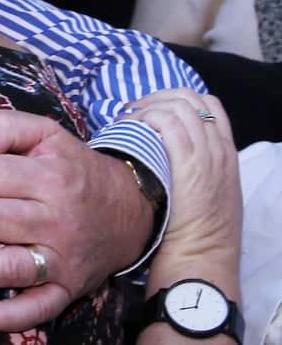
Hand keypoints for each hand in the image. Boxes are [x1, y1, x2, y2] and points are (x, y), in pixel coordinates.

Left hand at [0, 109, 150, 330]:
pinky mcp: (67, 288)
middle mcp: (55, 219)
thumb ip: (5, 127)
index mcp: (47, 176)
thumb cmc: (71, 168)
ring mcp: (61, 258)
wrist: (130, 210)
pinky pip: (36, 309)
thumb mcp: (46, 132)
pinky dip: (4, 316)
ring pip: (7, 266)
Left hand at [127, 90, 240, 287]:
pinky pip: (166, 121)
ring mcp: (207, 154)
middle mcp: (219, 149)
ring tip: (126, 120)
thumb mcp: (208, 192)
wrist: (203, 255)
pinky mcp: (189, 162)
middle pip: (192, 98)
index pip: (209, 105)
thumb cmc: (196, 231)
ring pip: (178, 105)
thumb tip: (162, 148)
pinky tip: (128, 129)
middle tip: (133, 110)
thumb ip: (195, 166)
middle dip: (158, 97)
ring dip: (146, 106)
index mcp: (227, 154)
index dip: (176, 99)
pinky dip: (144, 118)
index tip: (151, 109)